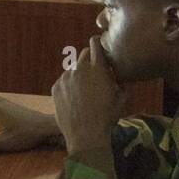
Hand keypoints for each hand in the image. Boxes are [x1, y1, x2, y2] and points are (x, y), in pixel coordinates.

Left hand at [51, 37, 126, 154]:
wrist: (86, 135)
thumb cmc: (107, 117)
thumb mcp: (122, 99)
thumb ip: (123, 82)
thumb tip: (122, 76)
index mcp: (98, 68)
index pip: (95, 43)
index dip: (98, 43)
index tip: (100, 48)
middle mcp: (80, 68)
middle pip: (83, 53)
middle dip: (90, 59)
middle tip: (94, 72)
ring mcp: (66, 78)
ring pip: (73, 68)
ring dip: (79, 73)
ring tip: (84, 90)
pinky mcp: (56, 87)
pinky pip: (63, 80)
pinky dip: (69, 85)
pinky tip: (75, 98)